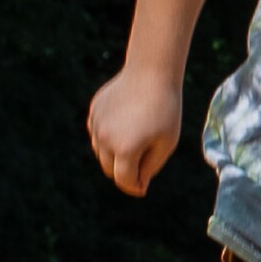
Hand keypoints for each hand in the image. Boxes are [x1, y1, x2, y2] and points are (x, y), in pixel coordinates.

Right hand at [86, 68, 182, 196]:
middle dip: (125, 172)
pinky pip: (99, 133)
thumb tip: (137, 185)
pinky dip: (110, 136)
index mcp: (125, 149)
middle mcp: (105, 140)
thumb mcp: (166, 143)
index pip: (124, 180)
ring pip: (101, 152)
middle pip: (110, 169)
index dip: (134, 187)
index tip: (143, 188)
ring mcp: (96, 125)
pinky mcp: (94, 112)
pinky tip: (127, 123)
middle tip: (143, 162)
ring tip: (138, 138)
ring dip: (116, 154)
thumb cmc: (166, 109)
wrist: (152, 73)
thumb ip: (150, 167)